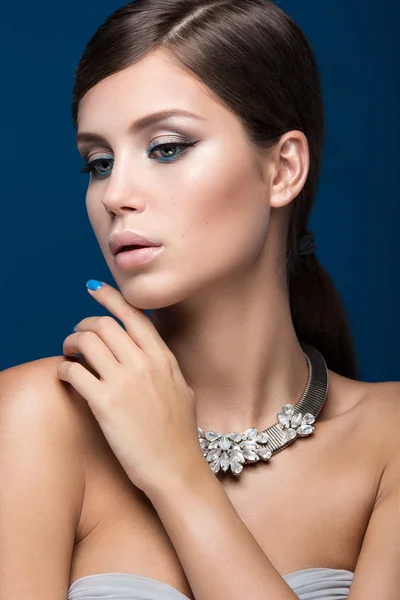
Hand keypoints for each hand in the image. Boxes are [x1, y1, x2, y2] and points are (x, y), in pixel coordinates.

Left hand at [58, 280, 204, 495]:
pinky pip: (73, 370)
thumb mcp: (182, 390)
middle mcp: (144, 363)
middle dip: (84, 324)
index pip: (133, 315)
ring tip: (68, 352)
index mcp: (163, 358)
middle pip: (104, 323)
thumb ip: (165, 367)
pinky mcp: (105, 403)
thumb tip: (150, 354)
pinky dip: (63, 368)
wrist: (176, 469)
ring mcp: (124, 382)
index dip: (110, 296)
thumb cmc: (180, 435)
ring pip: (86, 341)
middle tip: (77, 334)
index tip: (94, 287)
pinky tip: (65, 375)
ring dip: (70, 342)